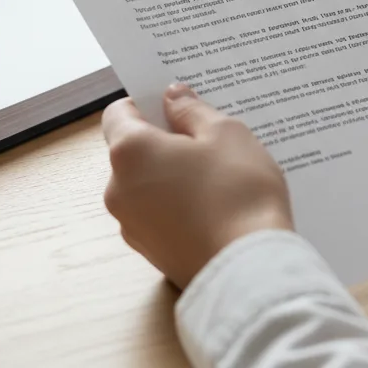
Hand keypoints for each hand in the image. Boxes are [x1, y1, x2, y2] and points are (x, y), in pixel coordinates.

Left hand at [101, 84, 293, 289]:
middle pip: (133, 150)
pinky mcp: (152, 252)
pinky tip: (216, 202)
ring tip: (220, 172)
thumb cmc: (238, 191)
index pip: (118, 113)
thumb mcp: (225, 132)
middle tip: (209, 136)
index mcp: (130, 153)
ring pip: (148, 183)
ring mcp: (132, 226)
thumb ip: (192, 110)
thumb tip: (172, 97)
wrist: (249, 269)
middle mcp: (119, 190)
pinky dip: (179, 201)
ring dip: (174, 171)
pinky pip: (159, 212)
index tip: (178, 103)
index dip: (146, 102)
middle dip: (166, 138)